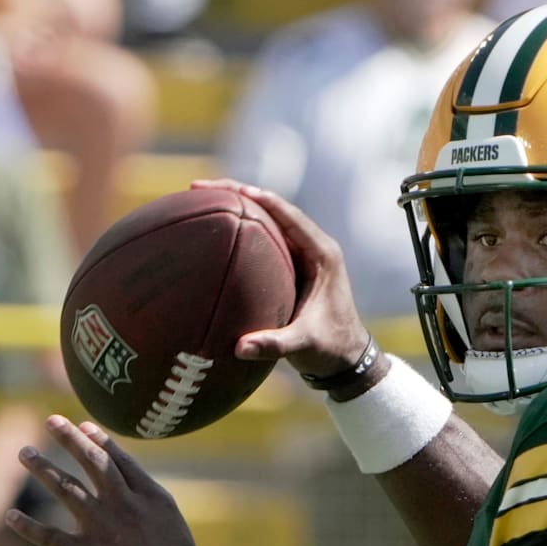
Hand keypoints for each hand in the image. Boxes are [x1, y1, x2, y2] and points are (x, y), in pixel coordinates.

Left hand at [5, 415, 199, 545]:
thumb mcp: (169, 519)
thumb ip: (147, 497)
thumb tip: (128, 480)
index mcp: (148, 495)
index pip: (119, 460)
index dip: (99, 440)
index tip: (83, 425)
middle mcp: (122, 505)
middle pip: (92, 463)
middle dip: (70, 439)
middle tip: (52, 421)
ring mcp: (100, 528)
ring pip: (65, 489)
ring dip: (42, 468)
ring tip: (25, 452)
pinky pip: (48, 535)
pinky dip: (27, 526)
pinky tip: (11, 516)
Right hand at [191, 179, 369, 378]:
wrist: (346, 358)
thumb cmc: (330, 347)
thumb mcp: (304, 344)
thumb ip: (274, 344)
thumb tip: (239, 348)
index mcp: (322, 254)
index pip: (288, 215)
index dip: (259, 198)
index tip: (228, 189)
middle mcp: (314, 248)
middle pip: (274, 210)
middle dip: (239, 194)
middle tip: (200, 187)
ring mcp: (304, 255)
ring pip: (269, 221)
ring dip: (239, 209)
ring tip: (201, 200)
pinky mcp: (294, 266)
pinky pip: (266, 240)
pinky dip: (242, 232)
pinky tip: (214, 233)